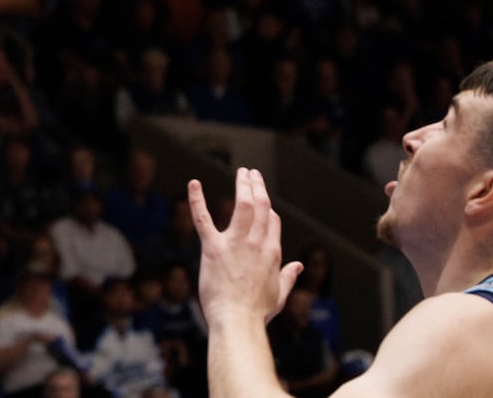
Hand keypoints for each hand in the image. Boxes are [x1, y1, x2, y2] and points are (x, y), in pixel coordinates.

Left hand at [189, 167, 302, 325]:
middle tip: (252, 173)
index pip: (273, 222)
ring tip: (241, 172)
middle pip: (261, 207)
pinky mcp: (213, 248)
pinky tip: (193, 184)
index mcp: (272, 254)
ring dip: (243, 186)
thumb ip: (288, 276)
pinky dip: (197, 200)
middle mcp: (257, 244)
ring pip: (243, 206)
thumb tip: (298, 266)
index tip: (262, 201)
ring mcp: (235, 244)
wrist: (237, 321)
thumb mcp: (279, 294)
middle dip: (257, 187)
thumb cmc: (256, 312)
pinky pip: (203, 219)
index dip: (268, 209)